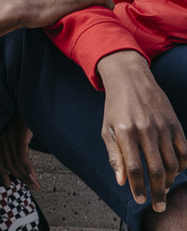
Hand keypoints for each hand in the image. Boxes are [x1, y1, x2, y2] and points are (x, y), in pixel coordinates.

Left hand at [0, 114, 39, 189]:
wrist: (27, 99)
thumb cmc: (25, 115)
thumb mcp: (16, 129)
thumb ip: (15, 142)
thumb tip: (21, 158)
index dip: (2, 172)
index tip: (7, 185)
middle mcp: (1, 137)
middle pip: (8, 164)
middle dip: (20, 178)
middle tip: (32, 187)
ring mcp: (9, 136)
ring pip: (16, 162)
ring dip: (26, 176)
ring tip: (35, 185)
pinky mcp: (19, 135)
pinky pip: (22, 156)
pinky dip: (28, 168)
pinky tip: (33, 176)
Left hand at [98, 50, 186, 211]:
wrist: (130, 79)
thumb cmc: (115, 107)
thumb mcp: (107, 129)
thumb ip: (114, 155)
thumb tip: (122, 181)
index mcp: (125, 132)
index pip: (134, 167)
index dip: (138, 187)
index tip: (140, 200)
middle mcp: (145, 130)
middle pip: (156, 169)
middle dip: (158, 192)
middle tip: (159, 206)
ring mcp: (163, 126)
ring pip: (172, 162)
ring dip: (169, 180)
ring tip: (163, 189)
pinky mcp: (175, 123)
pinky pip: (184, 149)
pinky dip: (182, 164)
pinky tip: (175, 172)